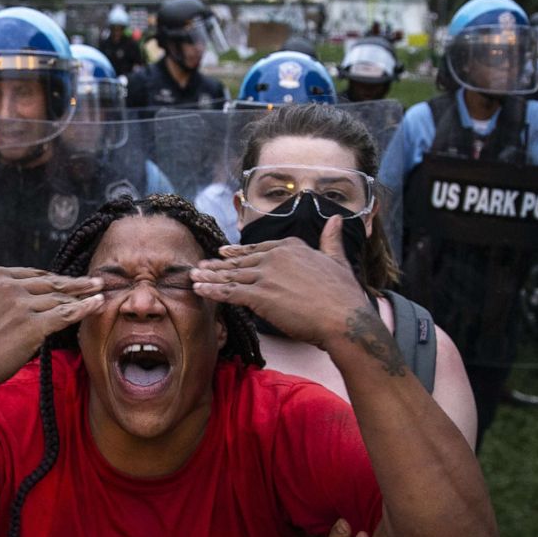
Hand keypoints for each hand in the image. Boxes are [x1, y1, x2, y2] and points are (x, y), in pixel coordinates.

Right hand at [0, 246, 103, 392]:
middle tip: (97, 281)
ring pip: (60, 298)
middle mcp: (10, 286)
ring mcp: (22, 305)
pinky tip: (98, 304)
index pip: (34, 274)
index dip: (55, 279)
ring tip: (101, 293)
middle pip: (51, 283)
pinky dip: (84, 309)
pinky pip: (65, 315)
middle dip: (76, 283)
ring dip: (84, 295)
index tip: (70, 282)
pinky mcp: (33, 326)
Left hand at [190, 216, 367, 346]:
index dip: (238, 252)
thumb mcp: (338, 259)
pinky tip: (199, 290)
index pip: (258, 249)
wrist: (344, 318)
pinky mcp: (259, 295)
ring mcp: (266, 275)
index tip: (224, 252)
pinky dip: (212, 291)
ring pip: (231, 275)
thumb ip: (330, 239)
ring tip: (193, 277)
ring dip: (209, 277)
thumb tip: (336, 218)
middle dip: (218, 265)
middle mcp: (275, 257)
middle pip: (240, 262)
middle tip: (200, 266)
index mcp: (292, 246)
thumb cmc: (344, 295)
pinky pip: (229, 292)